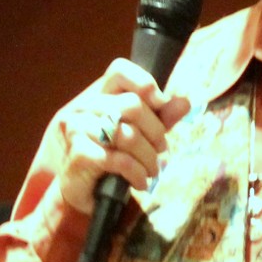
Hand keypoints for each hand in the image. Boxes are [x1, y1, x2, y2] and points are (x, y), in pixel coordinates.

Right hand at [55, 59, 190, 216]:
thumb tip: (184, 103)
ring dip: (149, 158)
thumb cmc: (111, 158)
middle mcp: (84, 107)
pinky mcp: (78, 155)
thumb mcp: (139, 134)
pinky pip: (119, 160)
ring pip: (128, 136)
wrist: (82, 191)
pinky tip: (140, 183)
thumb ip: (160, 117)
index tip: (161, 105)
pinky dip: (137, 174)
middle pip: (132, 105)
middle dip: (156, 132)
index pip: (119, 71)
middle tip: (161, 150)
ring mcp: (77, 129)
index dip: (144, 84)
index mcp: (97, 95)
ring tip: (152, 170)